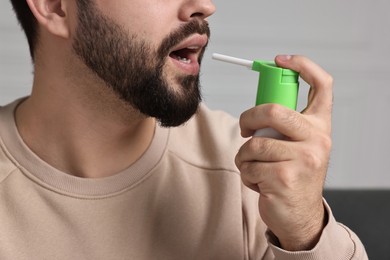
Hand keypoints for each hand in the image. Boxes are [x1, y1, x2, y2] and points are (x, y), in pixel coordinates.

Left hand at [235, 55, 332, 250]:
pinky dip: (246, 174)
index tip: (280, 60)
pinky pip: (249, 166)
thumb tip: (256, 111)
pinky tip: (260, 182)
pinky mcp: (284, 178)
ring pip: (254, 144)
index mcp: (321, 127)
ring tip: (255, 167)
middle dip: (248, 117)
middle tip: (245, 128)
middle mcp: (318, 140)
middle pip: (273, 110)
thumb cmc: (294, 175)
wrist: (300, 215)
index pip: (322, 85)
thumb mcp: (300, 146)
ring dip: (245, 156)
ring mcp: (303, 159)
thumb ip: (286, 127)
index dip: (303, 65)